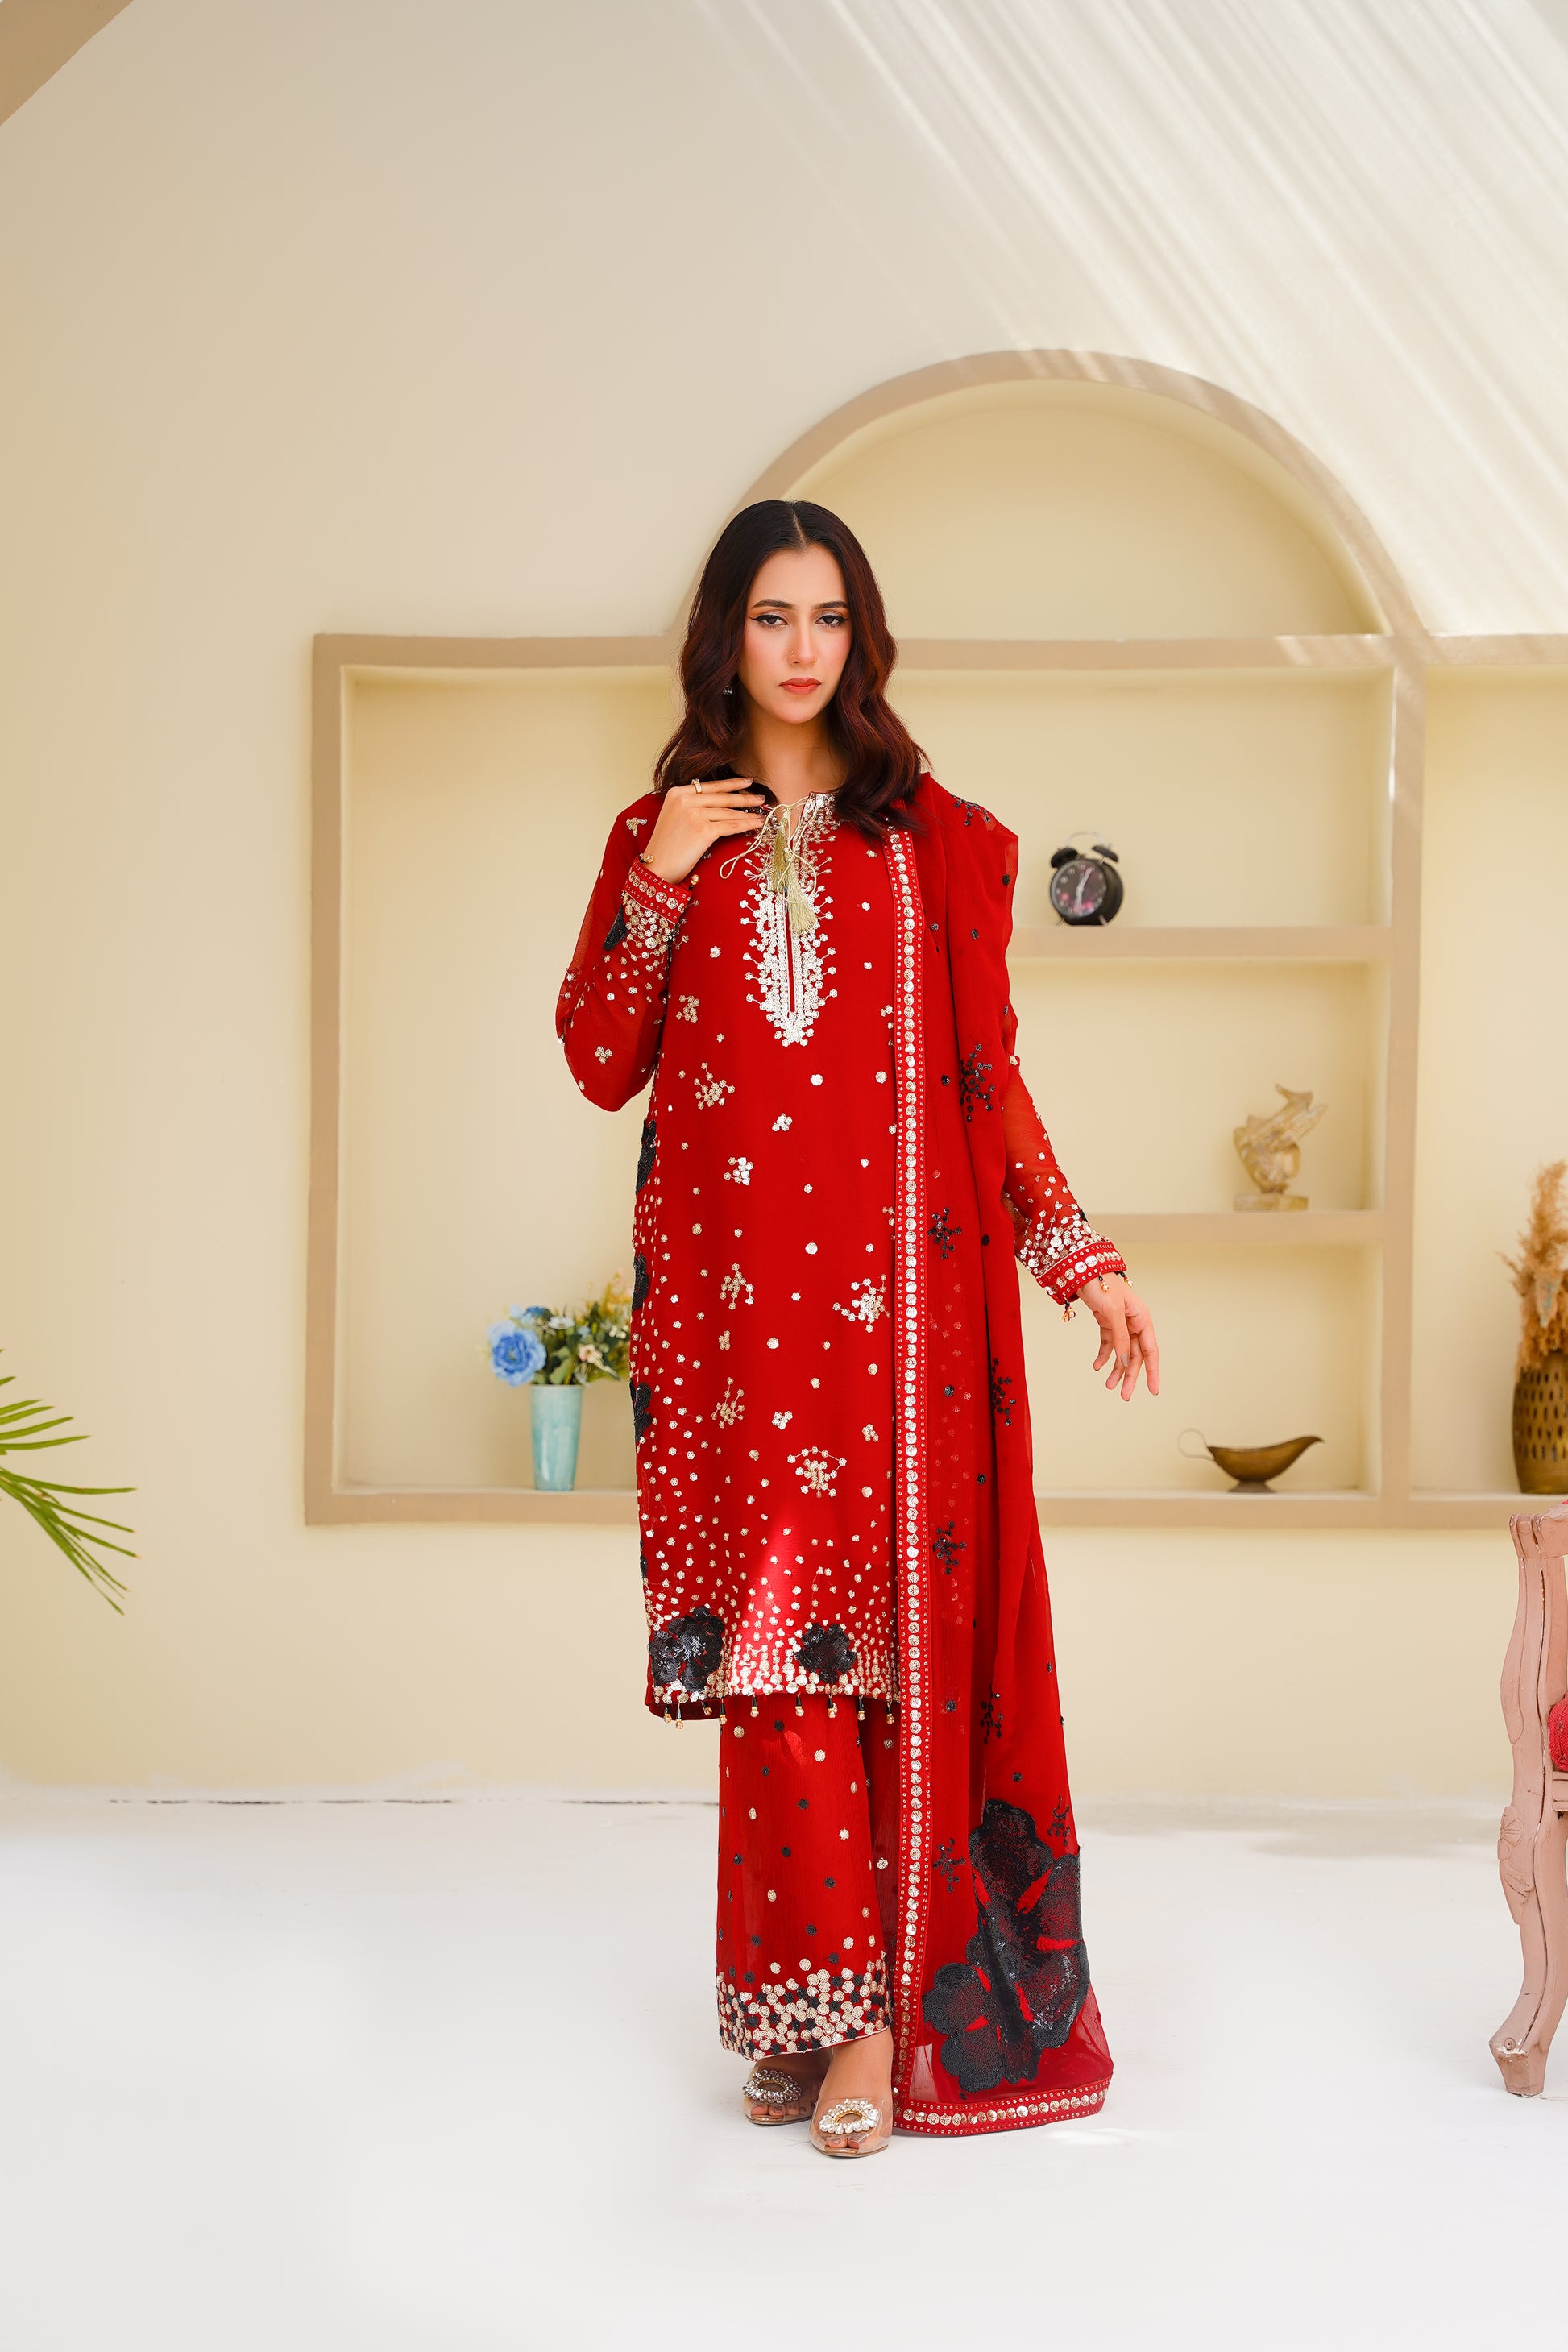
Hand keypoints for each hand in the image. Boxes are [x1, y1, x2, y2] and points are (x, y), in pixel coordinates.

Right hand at [641, 780, 766, 883]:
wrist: (657, 866)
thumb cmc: (666, 846)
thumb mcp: (673, 815)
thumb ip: (690, 804)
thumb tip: (719, 802)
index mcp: (677, 792)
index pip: (710, 786)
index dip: (731, 783)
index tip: (747, 782)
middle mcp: (685, 799)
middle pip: (722, 796)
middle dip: (745, 797)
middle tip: (761, 797)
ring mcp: (694, 814)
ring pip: (729, 811)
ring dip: (749, 812)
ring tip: (762, 813)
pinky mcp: (703, 830)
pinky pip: (731, 825)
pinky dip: (746, 824)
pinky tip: (757, 824)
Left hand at [1079, 1273, 1159, 1401]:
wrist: (1083, 1271)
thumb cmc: (1102, 1285)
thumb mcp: (1113, 1313)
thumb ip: (1121, 1338)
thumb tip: (1127, 1362)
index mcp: (1142, 1318)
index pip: (1151, 1351)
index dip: (1152, 1372)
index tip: (1153, 1391)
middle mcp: (1134, 1323)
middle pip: (1135, 1355)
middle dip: (1129, 1376)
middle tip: (1123, 1395)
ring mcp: (1121, 1324)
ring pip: (1122, 1353)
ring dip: (1116, 1369)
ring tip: (1109, 1386)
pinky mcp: (1107, 1323)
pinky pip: (1108, 1344)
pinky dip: (1103, 1356)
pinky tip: (1097, 1366)